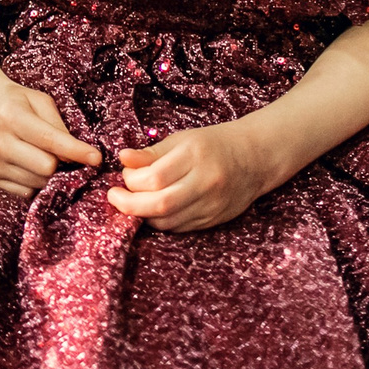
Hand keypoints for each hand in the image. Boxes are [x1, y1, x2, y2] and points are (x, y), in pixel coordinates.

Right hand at [0, 78, 102, 198]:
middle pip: (46, 168)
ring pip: (37, 183)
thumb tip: (79, 155)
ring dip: (48, 175)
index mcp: (11, 117)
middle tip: (62, 155)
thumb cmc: (17, 102)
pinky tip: (28, 166)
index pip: (50, 140)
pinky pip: (24, 193)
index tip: (96, 158)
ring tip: (41, 158)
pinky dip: (34, 183)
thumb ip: (59, 127)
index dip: (77, 151)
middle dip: (61, 164)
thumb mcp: (40, 102)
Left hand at [108, 122, 278, 231]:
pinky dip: (160, 221)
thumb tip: (123, 158)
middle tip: (114, 196)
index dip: (131, 180)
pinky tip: (152, 210)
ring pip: (168, 221)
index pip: (154, 178)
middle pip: (160, 204)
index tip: (123, 174)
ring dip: (142, 215)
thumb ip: (151, 153)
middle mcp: (205, 183)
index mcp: (195, 156)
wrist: (254, 158)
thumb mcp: (181, 140)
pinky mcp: (214, 220)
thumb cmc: (212, 144)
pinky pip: (179, 228)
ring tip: (132, 202)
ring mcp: (212, 205)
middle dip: (129, 204)